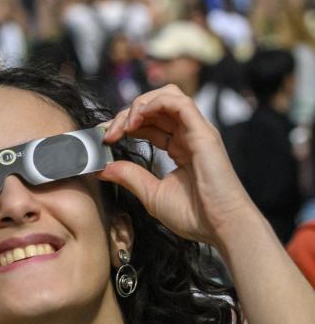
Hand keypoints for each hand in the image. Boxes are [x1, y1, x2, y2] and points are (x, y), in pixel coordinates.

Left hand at [102, 85, 260, 250]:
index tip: (104, 139)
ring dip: (139, 105)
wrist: (221, 227)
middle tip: (109, 134)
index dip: (124, 124)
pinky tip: (137, 120)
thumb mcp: (151, 193)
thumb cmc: (194, 214)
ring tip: (124, 126)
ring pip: (168, 96)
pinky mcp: (204, 133)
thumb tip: (102, 168)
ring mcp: (197, 132)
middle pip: (155, 105)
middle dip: (126, 113)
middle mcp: (188, 135)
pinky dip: (154, 104)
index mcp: (179, 147)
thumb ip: (129, 176)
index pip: (149, 122)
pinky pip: (179, 103)